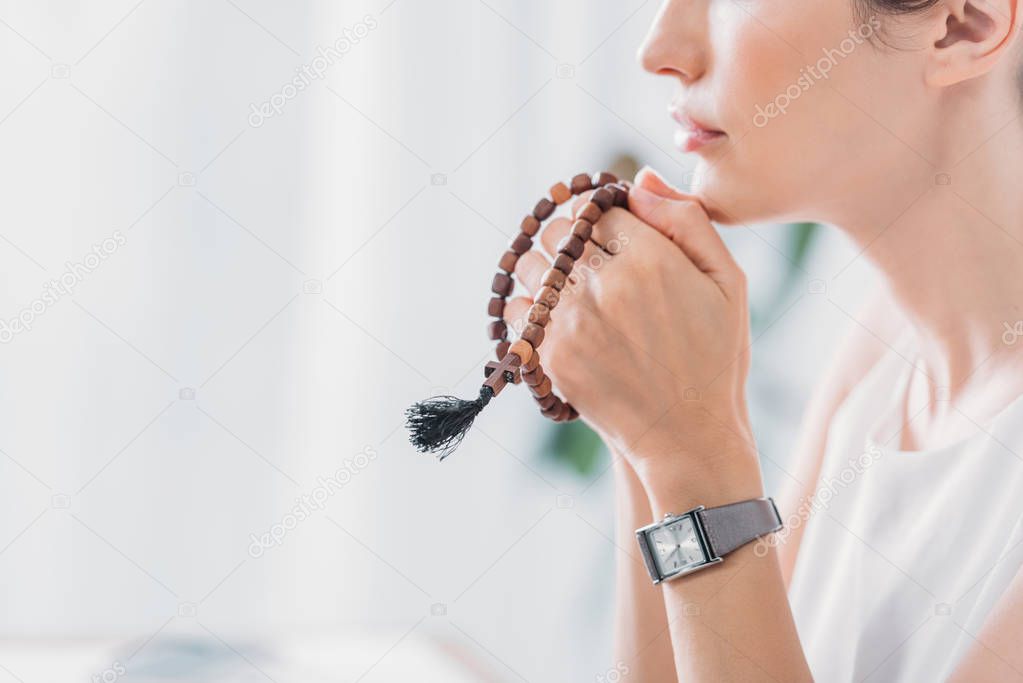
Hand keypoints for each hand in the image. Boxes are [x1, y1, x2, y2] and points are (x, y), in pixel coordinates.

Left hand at [504, 168, 756, 484]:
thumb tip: (640, 180)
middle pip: (558, 232)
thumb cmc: (714, 357)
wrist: (687, 435)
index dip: (600, 214)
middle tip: (584, 254)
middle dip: (569, 237)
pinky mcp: (550, 355)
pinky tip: (551, 317)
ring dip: (541, 268)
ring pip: (529, 266)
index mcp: (652, 258)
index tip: (607, 229)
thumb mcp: (727, 282)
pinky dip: (526, 309)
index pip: (599, 208)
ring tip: (565, 284)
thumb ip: (687, 221)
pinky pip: (516, 312)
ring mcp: (572, 321)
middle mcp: (606, 284)